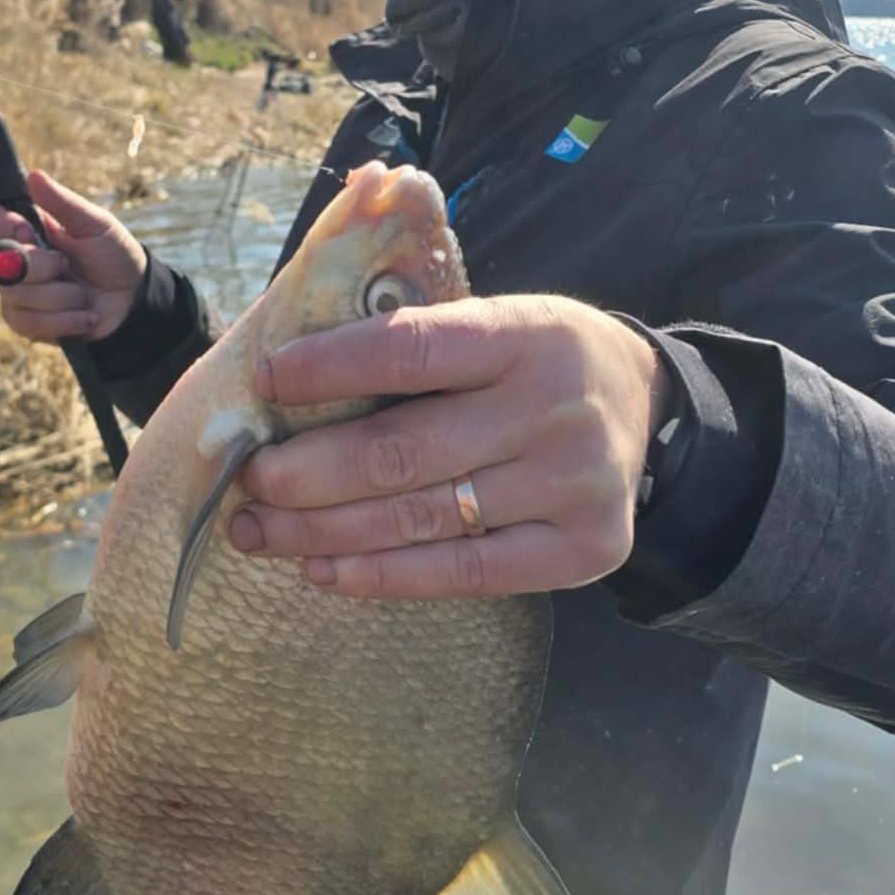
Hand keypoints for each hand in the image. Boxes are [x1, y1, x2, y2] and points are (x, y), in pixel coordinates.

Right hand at [0, 168, 146, 344]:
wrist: (132, 301)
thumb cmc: (113, 255)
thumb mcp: (95, 223)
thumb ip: (63, 202)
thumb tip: (33, 176)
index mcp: (24, 225)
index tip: (26, 229)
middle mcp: (12, 257)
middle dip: (41, 266)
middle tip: (66, 264)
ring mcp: (15, 291)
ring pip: (16, 295)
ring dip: (61, 296)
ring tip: (83, 293)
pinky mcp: (24, 321)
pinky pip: (28, 323)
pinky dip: (64, 320)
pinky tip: (84, 315)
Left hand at [229, 296, 670, 597]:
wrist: (647, 407)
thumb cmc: (535, 361)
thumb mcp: (497, 317)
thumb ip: (411, 335)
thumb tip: (286, 364)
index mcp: (526, 333)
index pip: (412, 351)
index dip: (331, 368)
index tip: (266, 380)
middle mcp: (554, 410)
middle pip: (403, 453)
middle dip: (308, 472)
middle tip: (247, 481)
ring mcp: (573, 486)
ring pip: (421, 520)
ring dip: (324, 532)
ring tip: (261, 532)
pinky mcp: (583, 551)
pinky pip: (463, 573)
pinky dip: (383, 576)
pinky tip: (325, 570)